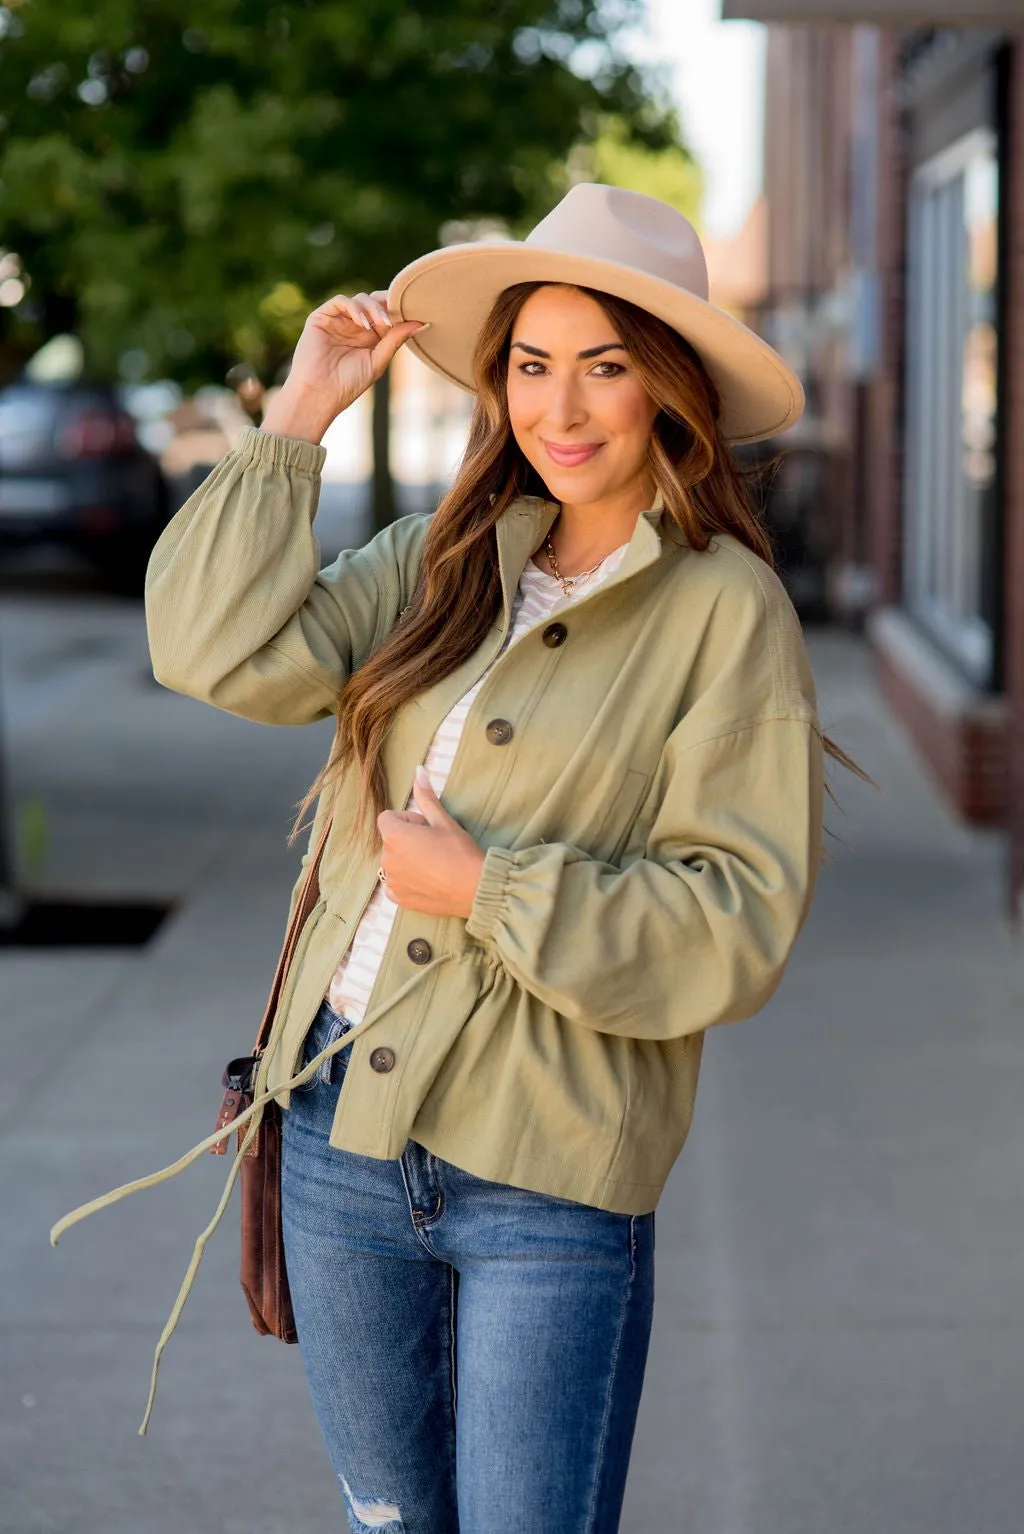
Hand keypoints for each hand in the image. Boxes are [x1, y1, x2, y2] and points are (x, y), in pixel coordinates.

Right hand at [261, 290, 428, 441]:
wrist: (320, 394)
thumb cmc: (348, 384)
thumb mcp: (378, 361)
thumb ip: (395, 340)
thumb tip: (421, 323)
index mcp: (369, 336)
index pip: (387, 314)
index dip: (398, 311)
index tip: (414, 314)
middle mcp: (354, 325)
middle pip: (375, 302)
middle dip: (387, 306)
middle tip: (394, 318)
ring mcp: (338, 320)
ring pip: (360, 298)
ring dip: (373, 308)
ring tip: (380, 324)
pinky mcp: (322, 317)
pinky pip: (340, 301)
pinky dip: (354, 307)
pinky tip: (363, 323)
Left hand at [377, 766, 485, 919]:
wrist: (475, 889)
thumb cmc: (460, 852)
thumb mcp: (443, 821)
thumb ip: (426, 797)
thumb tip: (418, 770)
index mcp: (394, 836)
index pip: (388, 818)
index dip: (408, 819)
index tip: (427, 827)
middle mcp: (387, 859)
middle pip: (391, 840)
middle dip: (408, 839)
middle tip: (435, 846)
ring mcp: (392, 881)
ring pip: (394, 862)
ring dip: (408, 860)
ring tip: (435, 864)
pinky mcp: (399, 899)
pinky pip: (395, 884)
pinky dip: (407, 881)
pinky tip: (428, 881)